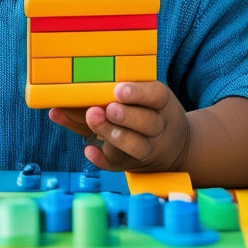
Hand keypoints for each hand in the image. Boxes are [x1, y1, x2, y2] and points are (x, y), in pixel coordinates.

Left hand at [48, 81, 189, 172]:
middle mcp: (157, 127)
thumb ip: (115, 89)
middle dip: (126, 116)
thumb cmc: (146, 111)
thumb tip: (77, 82)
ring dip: (113, 134)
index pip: (156, 96)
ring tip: (92, 118)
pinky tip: (89, 150)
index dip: (139, 94)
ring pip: (135, 145)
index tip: (118, 90)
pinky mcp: (130, 163)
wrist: (170, 147)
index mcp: (161, 104)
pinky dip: (102, 159)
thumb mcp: (143, 95)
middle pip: (148, 123)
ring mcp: (146, 148)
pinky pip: (117, 165)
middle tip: (108, 109)